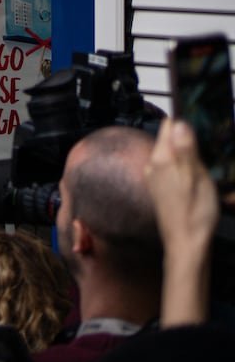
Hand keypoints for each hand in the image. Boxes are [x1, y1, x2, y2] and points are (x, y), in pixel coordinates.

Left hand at [146, 118, 217, 327]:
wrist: (186, 243)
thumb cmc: (194, 212)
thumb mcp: (195, 176)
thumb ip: (185, 149)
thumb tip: (178, 122)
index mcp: (161, 158)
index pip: (168, 127)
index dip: (184, 120)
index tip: (200, 118)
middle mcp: (153, 165)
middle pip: (170, 139)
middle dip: (188, 137)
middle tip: (209, 141)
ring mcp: (156, 177)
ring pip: (173, 154)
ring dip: (188, 153)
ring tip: (208, 158)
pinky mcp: (162, 188)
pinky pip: (174, 168)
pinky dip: (186, 166)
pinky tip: (199, 173)